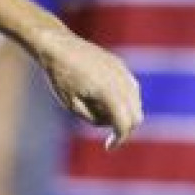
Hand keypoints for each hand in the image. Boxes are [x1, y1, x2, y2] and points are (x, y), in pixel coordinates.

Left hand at [34, 28, 142, 146]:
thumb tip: (110, 123)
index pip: (124, 123)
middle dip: (124, 129)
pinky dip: (125, 100)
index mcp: (107, 92)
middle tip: (109, 137)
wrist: (59, 46)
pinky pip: (131, 88)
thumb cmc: (61, 77)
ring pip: (136, 102)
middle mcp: (120, 81)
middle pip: (136, 115)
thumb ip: (94, 118)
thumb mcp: (73, 106)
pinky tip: (104, 99)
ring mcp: (123, 71)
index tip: (109, 147)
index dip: (119, 139)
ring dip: (125, 113)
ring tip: (98, 112)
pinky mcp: (121, 65)